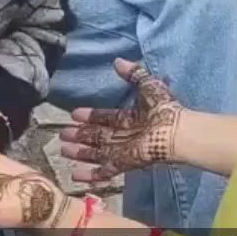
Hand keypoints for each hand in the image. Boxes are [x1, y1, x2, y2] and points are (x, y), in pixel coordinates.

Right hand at [61, 59, 184, 181]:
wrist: (173, 131)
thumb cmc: (163, 108)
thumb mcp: (148, 84)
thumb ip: (133, 73)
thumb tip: (117, 61)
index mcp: (129, 118)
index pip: (106, 118)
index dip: (90, 116)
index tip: (74, 114)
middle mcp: (123, 135)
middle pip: (97, 136)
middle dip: (80, 135)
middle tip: (63, 133)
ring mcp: (121, 151)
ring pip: (96, 153)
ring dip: (79, 152)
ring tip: (63, 150)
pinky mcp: (121, 163)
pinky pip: (103, 171)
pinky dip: (89, 174)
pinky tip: (75, 175)